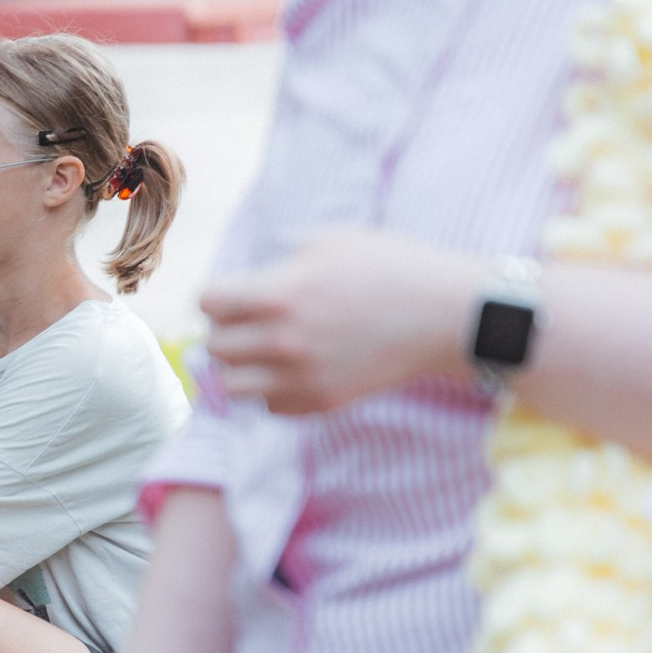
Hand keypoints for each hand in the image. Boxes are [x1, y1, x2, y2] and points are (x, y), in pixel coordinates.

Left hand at [202, 228, 482, 414]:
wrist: (443, 315)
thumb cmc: (388, 268)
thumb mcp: (326, 245)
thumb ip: (277, 270)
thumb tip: (246, 291)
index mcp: (278, 294)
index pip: (207, 303)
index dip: (219, 295)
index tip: (236, 293)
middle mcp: (282, 341)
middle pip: (216, 346)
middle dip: (228, 330)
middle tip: (251, 321)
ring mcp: (302, 377)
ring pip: (233, 386)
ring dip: (243, 366)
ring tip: (265, 350)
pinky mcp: (323, 402)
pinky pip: (270, 407)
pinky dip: (273, 391)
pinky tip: (295, 370)